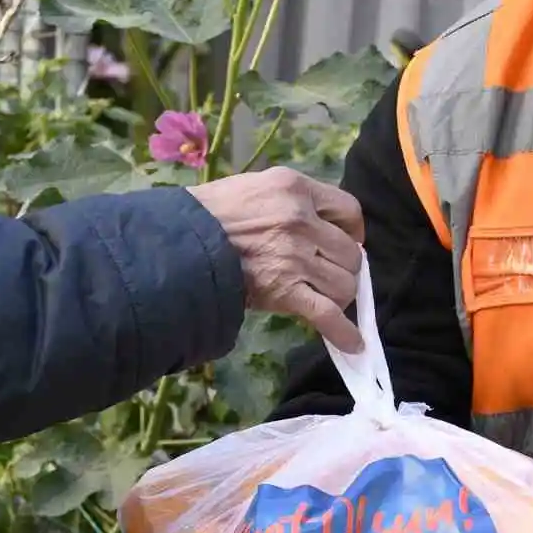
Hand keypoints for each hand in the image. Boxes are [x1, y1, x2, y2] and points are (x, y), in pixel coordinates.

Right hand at [189, 167, 364, 351]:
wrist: (178, 244)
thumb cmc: (210, 214)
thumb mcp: (255, 187)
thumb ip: (291, 200)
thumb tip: (322, 227)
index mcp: (295, 188)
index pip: (349, 211)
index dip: (353, 231)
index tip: (347, 242)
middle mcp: (300, 219)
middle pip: (350, 253)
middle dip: (344, 268)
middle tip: (327, 276)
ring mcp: (294, 256)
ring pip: (344, 284)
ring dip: (338, 296)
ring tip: (323, 299)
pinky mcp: (285, 291)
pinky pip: (327, 315)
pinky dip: (343, 333)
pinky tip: (353, 344)